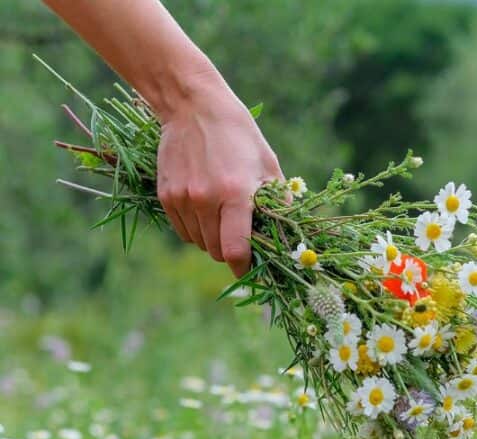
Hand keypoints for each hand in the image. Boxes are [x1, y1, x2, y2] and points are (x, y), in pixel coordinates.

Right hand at [155, 73, 283, 276]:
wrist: (193, 106)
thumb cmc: (239, 136)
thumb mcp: (268, 165)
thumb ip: (279, 203)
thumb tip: (288, 236)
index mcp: (236, 194)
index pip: (236, 250)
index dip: (244, 267)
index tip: (250, 270)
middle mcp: (206, 200)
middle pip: (217, 251)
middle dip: (231, 252)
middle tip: (241, 238)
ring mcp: (182, 199)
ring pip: (199, 243)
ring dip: (213, 240)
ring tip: (224, 217)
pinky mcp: (166, 195)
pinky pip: (183, 230)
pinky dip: (195, 229)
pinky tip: (206, 209)